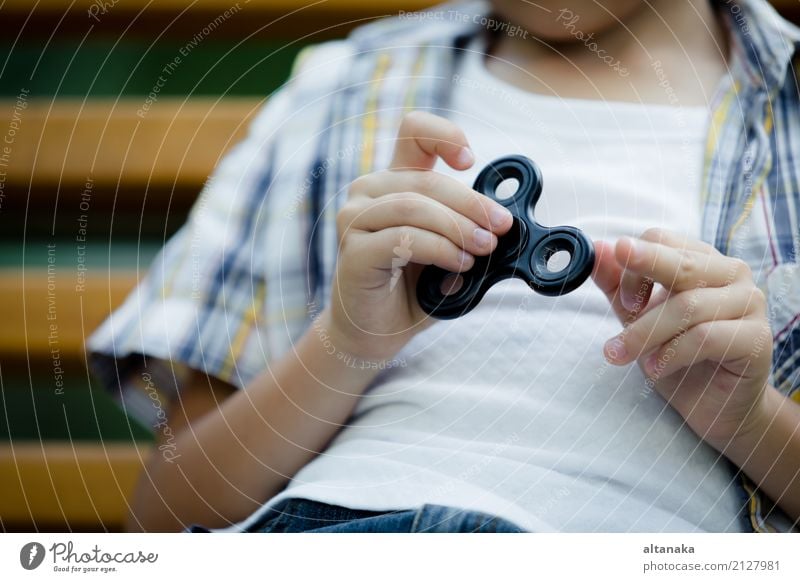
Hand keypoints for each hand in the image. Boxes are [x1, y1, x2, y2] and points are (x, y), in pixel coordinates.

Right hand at [325, 111, 512, 360]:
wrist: (378, 332)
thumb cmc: (413, 289)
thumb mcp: (450, 250)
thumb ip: (469, 231)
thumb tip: (503, 223)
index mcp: (394, 181)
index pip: (413, 132)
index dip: (445, 136)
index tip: (470, 161)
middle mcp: (370, 192)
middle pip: (426, 180)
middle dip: (472, 203)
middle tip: (501, 227)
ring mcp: (356, 218)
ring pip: (415, 206)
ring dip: (458, 227)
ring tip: (484, 249)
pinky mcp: (353, 250)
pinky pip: (403, 238)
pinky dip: (440, 249)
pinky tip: (460, 263)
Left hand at [592, 228, 773, 451]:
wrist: (712, 406)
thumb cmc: (675, 355)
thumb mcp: (637, 317)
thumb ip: (618, 284)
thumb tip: (598, 248)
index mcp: (701, 259)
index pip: (662, 239)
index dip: (634, 264)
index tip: (622, 298)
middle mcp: (731, 273)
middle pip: (681, 265)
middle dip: (639, 286)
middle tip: (620, 305)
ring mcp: (750, 303)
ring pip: (689, 306)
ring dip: (646, 333)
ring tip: (621, 355)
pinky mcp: (758, 338)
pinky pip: (706, 337)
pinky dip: (671, 353)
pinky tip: (654, 369)